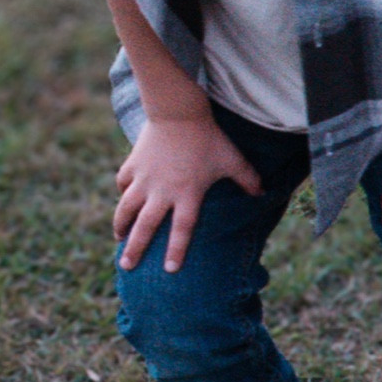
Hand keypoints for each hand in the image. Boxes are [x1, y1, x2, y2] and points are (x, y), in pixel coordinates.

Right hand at [113, 115, 263, 273]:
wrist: (178, 112)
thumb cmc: (207, 137)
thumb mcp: (231, 159)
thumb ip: (248, 178)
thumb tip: (263, 193)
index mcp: (187, 194)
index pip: (181, 230)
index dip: (176, 251)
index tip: (170, 270)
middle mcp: (162, 191)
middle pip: (145, 226)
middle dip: (135, 248)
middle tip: (126, 266)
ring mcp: (144, 178)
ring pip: (127, 208)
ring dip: (120, 225)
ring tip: (117, 238)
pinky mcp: (133, 164)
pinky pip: (123, 184)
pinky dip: (122, 194)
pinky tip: (123, 201)